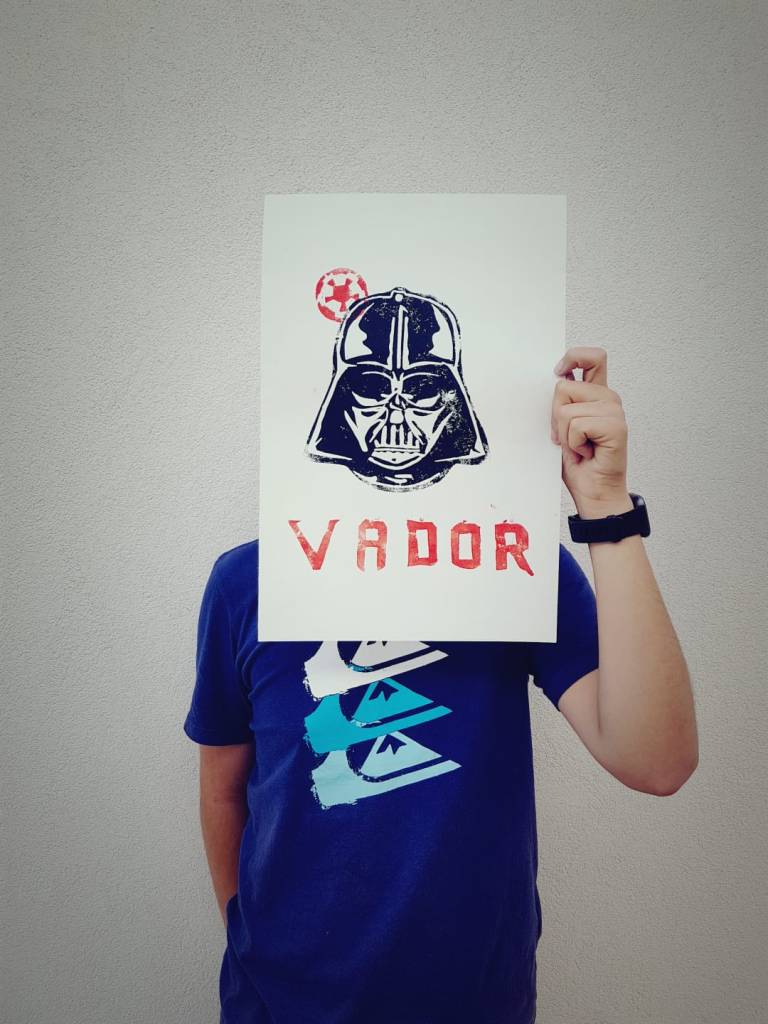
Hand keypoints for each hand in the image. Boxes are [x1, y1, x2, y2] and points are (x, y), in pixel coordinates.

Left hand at [550, 346, 632, 517]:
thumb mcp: (562, 428)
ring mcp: (615, 412)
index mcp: (597, 395)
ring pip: (566, 410)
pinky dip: (573, 443)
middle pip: (564, 386)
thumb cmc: (579, 463)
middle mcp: (608, 399)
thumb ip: (561, 404)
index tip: (558, 372)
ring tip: (579, 447)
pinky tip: (586, 452)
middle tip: (569, 438)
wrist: (593, 493)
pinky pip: (576, 425)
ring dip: (564, 435)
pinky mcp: (616, 427)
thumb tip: (554, 380)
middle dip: (555, 416)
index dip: (573, 357)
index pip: (593, 358)